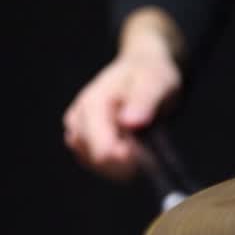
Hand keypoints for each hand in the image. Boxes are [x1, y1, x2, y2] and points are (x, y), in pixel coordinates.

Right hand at [63, 9, 182, 179]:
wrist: (141, 68)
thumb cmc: (149, 74)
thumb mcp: (156, 81)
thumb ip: (144, 100)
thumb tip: (130, 122)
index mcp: (93, 103)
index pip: (101, 149)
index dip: (126, 159)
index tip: (146, 154)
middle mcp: (79, 118)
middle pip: (98, 161)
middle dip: (125, 161)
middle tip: (147, 144)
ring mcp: (78, 131)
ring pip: (96, 165)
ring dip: (121, 164)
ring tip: (140, 142)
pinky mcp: (84, 141)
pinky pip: (97, 165)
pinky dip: (117, 164)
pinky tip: (132, 149)